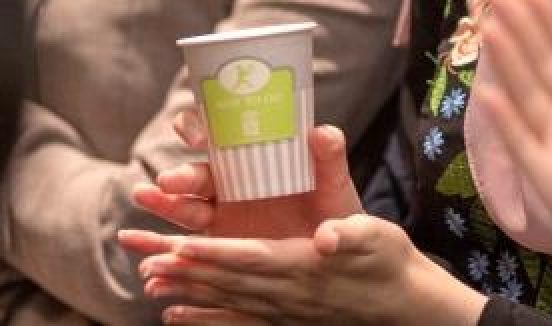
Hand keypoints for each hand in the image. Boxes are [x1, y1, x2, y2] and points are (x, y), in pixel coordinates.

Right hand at [119, 106, 360, 248]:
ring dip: (162, 202)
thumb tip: (323, 131)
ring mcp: (222, 215)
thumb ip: (330, 159)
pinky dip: (164, 248)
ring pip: (185, 207)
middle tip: (168, 181)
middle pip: (197, 173)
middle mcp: (232, 183)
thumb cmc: (334, 211)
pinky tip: (149, 257)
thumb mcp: (334, 185)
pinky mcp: (218, 247)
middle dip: (180, 174)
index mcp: (255, 158)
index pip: (219, 134)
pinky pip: (186, 246)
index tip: (195, 133)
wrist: (337, 255)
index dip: (201, 127)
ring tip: (143, 197)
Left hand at [136, 214, 486, 325]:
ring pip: (224, 299)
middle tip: (146, 258)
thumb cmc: (390, 262)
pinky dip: (203, 317)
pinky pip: (235, 319)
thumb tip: (329, 235)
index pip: (249, 257)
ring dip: (186, 291)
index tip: (179, 245)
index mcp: (304, 266)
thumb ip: (351, 234)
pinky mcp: (284, 316)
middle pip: (227, 279)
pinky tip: (175, 314)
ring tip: (149, 280)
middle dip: (185, 269)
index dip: (213, 252)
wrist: (405, 304)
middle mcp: (286, 292)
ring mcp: (283, 309)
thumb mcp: (376, 238)